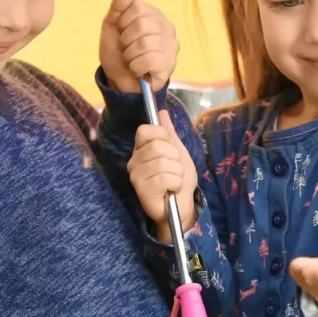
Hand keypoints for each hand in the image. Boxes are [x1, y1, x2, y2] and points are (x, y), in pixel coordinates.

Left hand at [100, 0, 178, 93]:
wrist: (120, 81)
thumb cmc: (118, 52)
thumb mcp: (112, 27)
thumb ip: (118, 6)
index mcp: (154, 15)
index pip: (137, 7)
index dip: (123, 21)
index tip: (122, 32)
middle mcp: (167, 28)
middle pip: (141, 24)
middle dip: (126, 40)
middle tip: (127, 48)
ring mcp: (171, 47)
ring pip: (144, 43)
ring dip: (130, 55)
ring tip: (132, 59)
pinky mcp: (170, 65)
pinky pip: (149, 60)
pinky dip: (136, 67)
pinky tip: (138, 70)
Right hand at [128, 110, 197, 242]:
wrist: (183, 205)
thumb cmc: (179, 178)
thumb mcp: (178, 151)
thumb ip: (169, 133)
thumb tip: (162, 111)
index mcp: (141, 149)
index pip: (145, 130)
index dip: (163, 137)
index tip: (171, 149)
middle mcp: (134, 161)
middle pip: (157, 145)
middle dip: (175, 157)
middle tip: (175, 169)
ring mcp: (136, 176)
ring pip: (162, 162)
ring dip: (177, 172)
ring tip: (174, 180)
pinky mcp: (142, 191)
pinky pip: (164, 178)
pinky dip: (175, 183)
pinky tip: (172, 189)